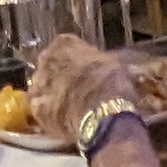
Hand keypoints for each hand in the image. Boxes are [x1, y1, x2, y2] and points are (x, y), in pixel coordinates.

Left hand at [28, 33, 138, 154]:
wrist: (103, 112)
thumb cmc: (114, 84)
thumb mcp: (120, 67)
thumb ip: (112, 66)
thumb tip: (131, 72)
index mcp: (65, 43)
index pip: (66, 48)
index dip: (76, 62)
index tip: (86, 72)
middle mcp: (46, 59)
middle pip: (50, 67)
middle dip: (60, 78)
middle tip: (75, 91)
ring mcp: (37, 83)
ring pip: (42, 89)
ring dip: (52, 96)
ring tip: (67, 110)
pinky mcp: (35, 107)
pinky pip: (40, 110)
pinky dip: (48, 116)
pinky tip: (60, 123)